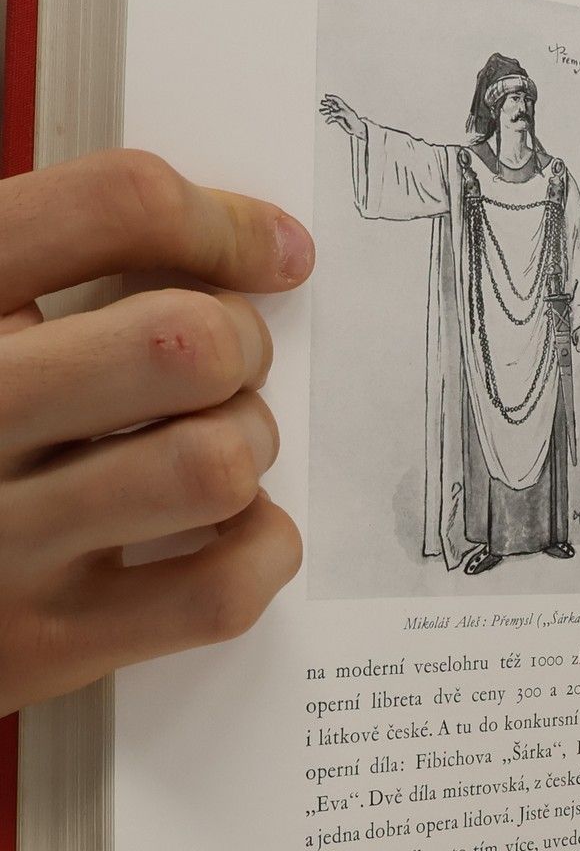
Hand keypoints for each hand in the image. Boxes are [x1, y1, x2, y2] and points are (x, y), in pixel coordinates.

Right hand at [0, 150, 312, 714]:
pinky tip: (223, 529)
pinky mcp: (37, 645)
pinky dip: (258, 549)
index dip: (223, 223)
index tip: (271, 252)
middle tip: (224, 363)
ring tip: (210, 445)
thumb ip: (54, 261)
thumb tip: (247, 242)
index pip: (116, 206)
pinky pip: (218, 590)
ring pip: (212, 466)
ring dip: (247, 448)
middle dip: (241, 345)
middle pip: (187, 342)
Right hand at [318, 95, 363, 137]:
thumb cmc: (354, 120)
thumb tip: (331, 113)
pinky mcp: (338, 120)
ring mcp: (339, 115)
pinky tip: (327, 122)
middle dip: (326, 103)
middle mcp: (340, 110)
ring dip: (325, 111)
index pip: (337, 100)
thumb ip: (339, 112)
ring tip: (321, 111)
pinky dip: (329, 120)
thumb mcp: (347, 115)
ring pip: (330, 111)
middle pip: (332, 104)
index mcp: (343, 106)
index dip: (331, 97)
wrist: (356, 128)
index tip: (326, 96)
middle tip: (321, 102)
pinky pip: (331, 119)